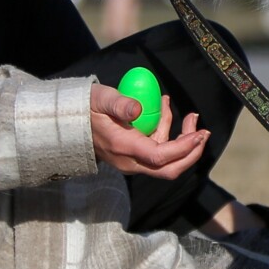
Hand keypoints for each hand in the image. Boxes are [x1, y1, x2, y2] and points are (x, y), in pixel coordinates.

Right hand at [90, 84, 208, 178]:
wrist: (66, 123)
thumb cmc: (84, 108)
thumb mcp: (100, 98)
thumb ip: (119, 102)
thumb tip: (138, 108)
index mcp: (123, 147)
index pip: (160, 157)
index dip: (184, 148)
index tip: (199, 133)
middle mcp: (129, 161)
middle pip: (168, 169)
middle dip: (191, 152)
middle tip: (203, 131)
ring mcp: (130, 161)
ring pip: (165, 159)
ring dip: (181, 139)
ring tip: (188, 114)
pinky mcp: (132, 156)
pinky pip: (156, 151)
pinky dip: (166, 134)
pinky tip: (165, 111)